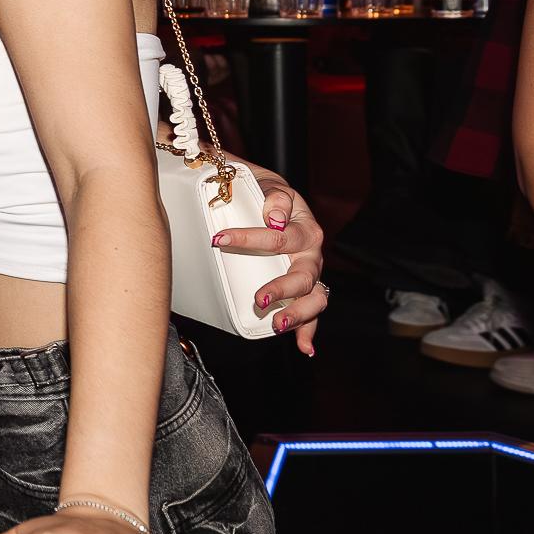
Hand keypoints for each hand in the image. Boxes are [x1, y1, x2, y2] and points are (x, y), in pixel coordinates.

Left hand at [215, 158, 327, 354]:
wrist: (274, 198)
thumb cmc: (266, 194)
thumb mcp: (268, 185)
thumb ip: (274, 196)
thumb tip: (274, 217)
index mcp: (304, 226)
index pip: (279, 237)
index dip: (250, 239)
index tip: (219, 240)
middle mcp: (311, 253)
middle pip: (303, 275)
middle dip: (281, 290)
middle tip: (257, 299)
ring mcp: (310, 272)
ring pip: (314, 297)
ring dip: (299, 315)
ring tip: (278, 324)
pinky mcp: (305, 288)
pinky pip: (312, 311)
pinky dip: (310, 330)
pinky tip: (304, 347)